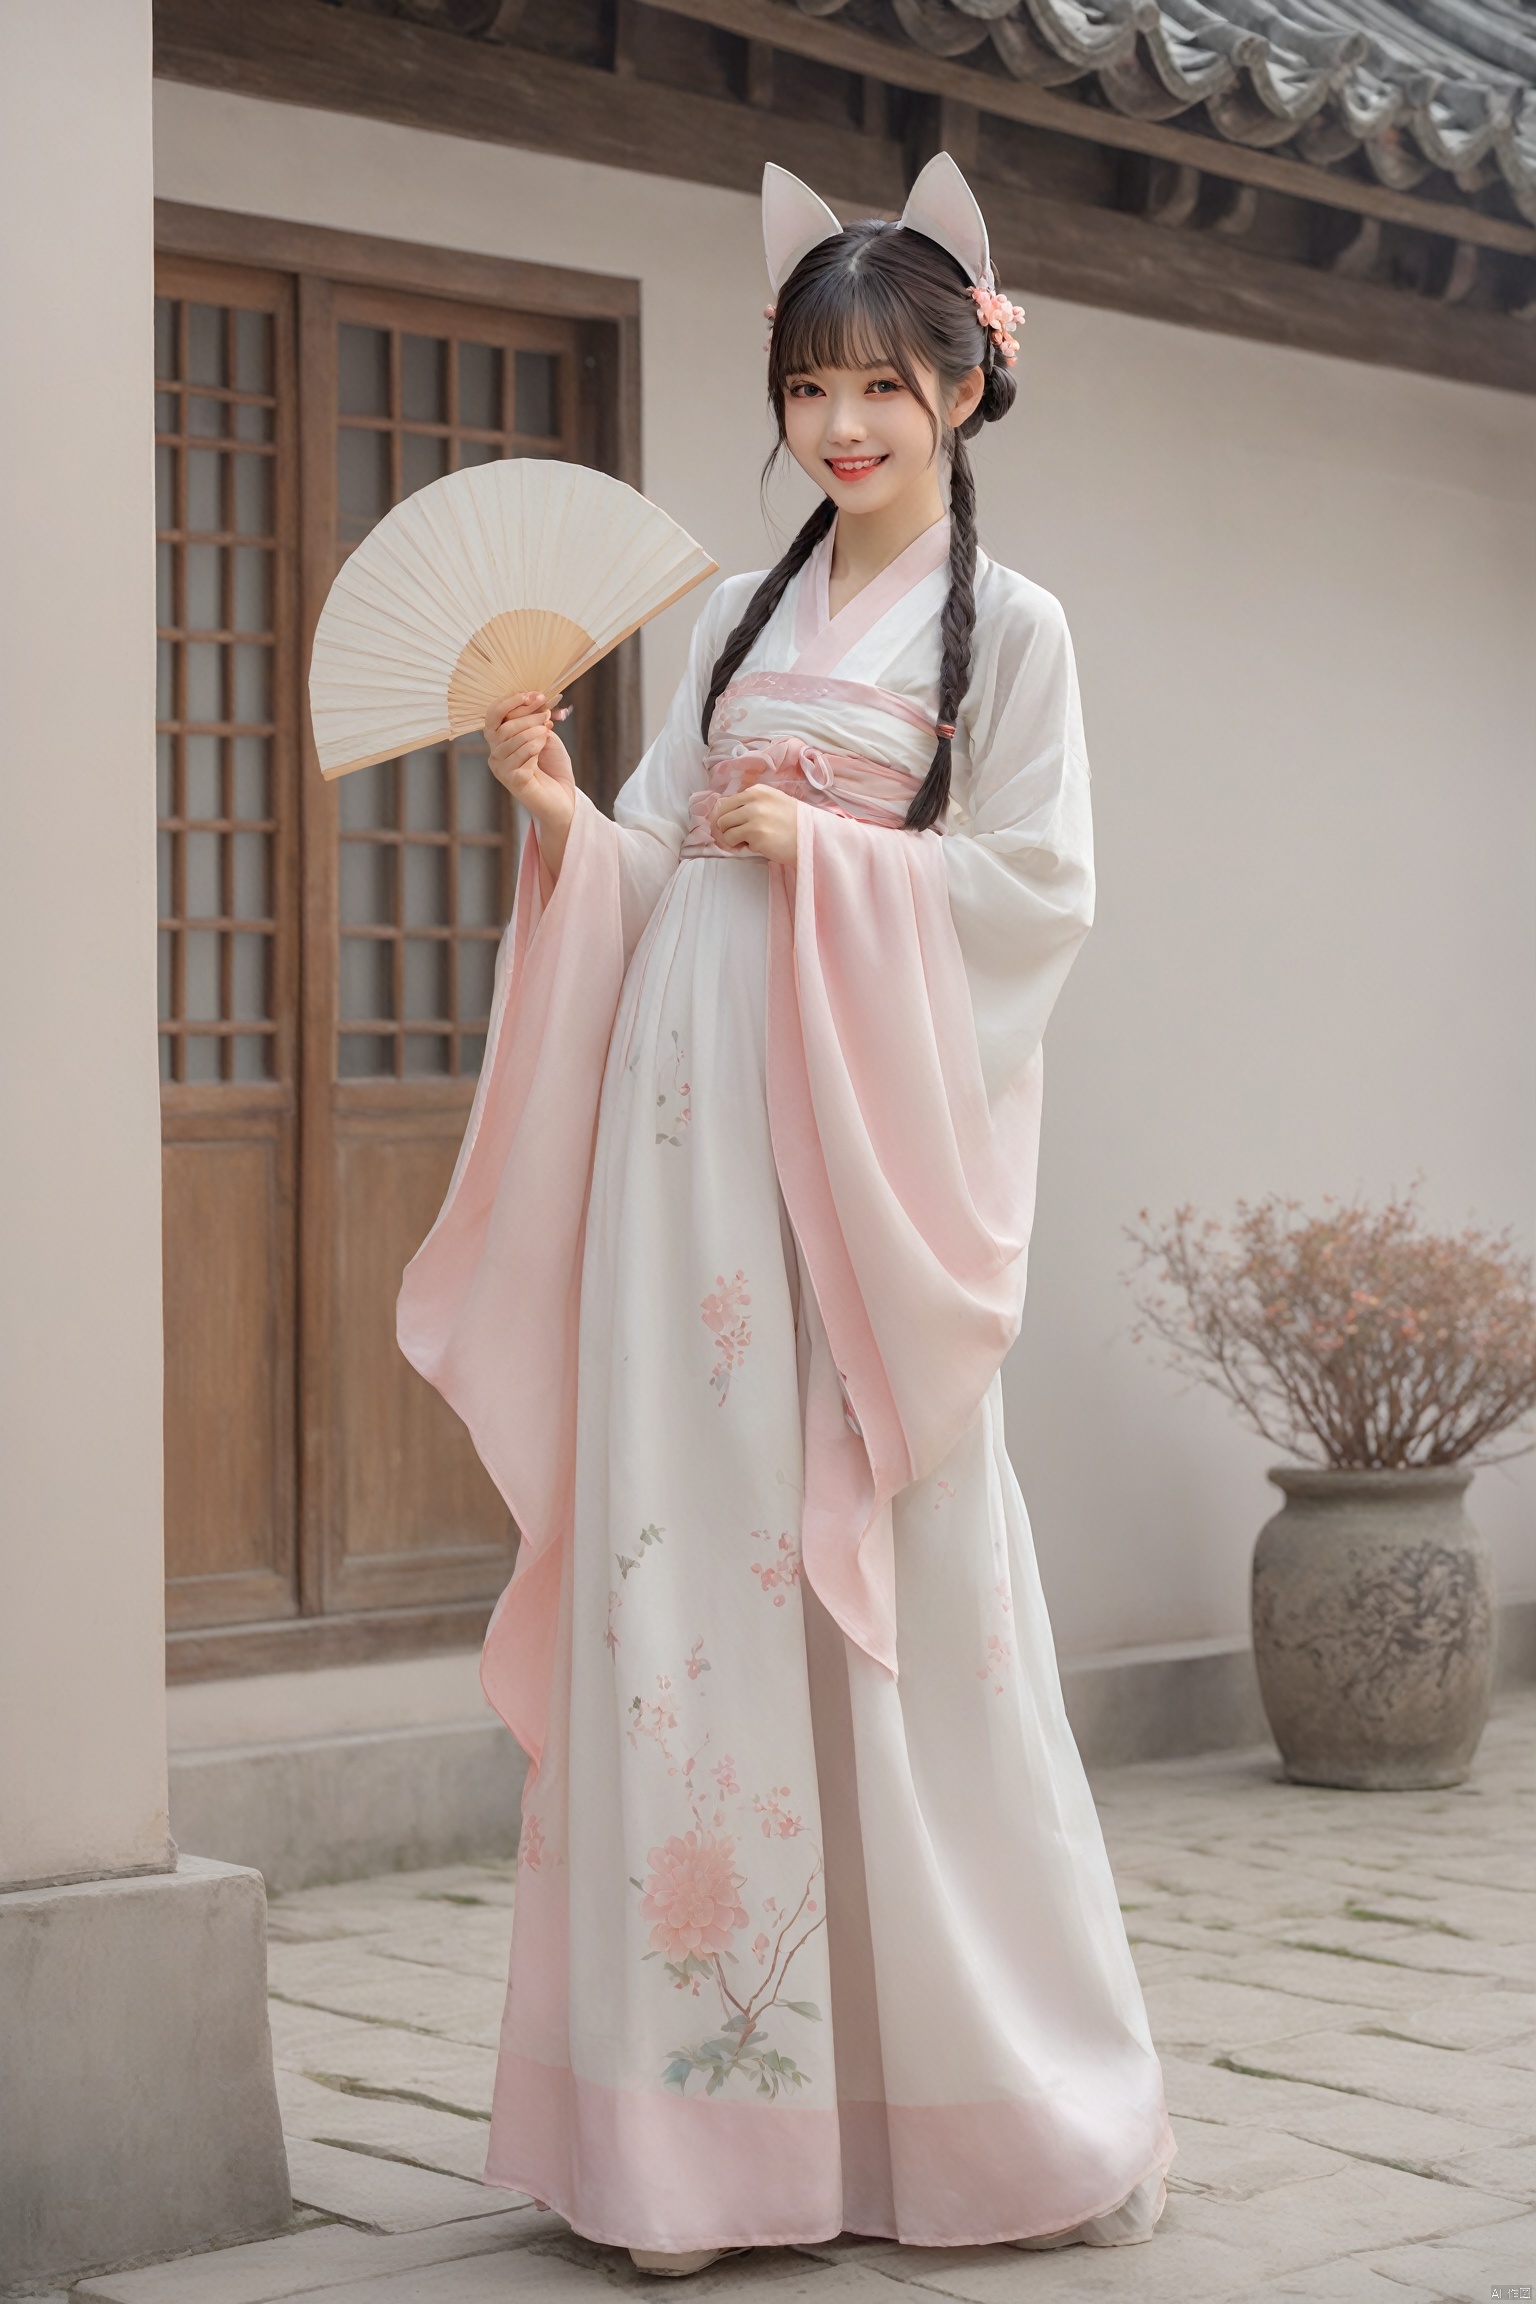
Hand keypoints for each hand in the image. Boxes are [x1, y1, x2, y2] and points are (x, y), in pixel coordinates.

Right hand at [485, 691, 575, 882]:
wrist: (564, 799)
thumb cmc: (553, 766)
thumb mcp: (545, 735)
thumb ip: (537, 720)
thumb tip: (537, 699)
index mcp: (499, 740)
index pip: (493, 714)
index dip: (511, 701)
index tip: (536, 695)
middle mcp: (495, 754)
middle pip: (503, 727)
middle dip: (527, 717)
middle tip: (547, 715)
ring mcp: (502, 769)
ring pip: (511, 740)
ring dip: (533, 731)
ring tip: (547, 731)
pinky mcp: (513, 781)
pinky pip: (521, 757)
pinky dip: (534, 747)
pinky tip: (544, 745)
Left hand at [712, 783, 799, 863]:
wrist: (811, 836)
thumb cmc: (793, 821)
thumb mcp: (773, 800)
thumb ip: (752, 802)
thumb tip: (726, 812)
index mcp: (757, 791)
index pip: (725, 803)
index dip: (726, 817)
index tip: (732, 825)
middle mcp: (754, 801)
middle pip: (721, 817)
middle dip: (728, 829)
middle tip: (740, 836)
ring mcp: (755, 818)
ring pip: (726, 832)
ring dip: (734, 840)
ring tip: (750, 841)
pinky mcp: (756, 836)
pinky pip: (737, 844)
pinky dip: (745, 847)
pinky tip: (760, 845)